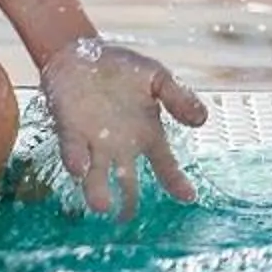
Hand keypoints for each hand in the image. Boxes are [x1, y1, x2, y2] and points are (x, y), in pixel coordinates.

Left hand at [39, 37, 209, 218]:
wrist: (82, 52)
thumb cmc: (122, 68)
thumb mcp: (157, 77)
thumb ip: (178, 97)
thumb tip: (203, 120)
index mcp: (146, 133)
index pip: (163, 164)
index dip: (175, 181)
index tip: (188, 197)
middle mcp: (120, 146)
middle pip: (126, 180)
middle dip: (127, 200)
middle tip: (128, 218)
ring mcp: (93, 142)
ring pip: (96, 174)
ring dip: (97, 190)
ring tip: (101, 206)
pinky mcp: (69, 129)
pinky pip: (72, 149)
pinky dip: (75, 159)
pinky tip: (79, 169)